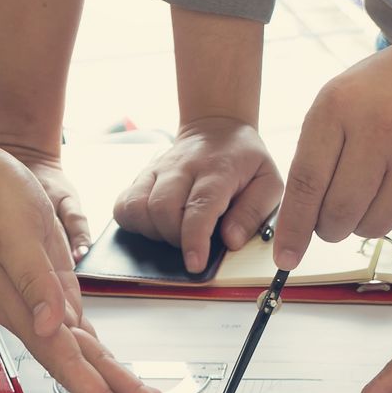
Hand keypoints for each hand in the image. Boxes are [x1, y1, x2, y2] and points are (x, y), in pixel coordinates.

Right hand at [0, 149, 169, 392]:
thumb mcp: (16, 235)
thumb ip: (33, 282)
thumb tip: (50, 325)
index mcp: (23, 309)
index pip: (65, 361)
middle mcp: (35, 317)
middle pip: (83, 368)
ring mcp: (45, 309)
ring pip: (88, 356)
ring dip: (118, 383)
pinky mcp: (55, 295)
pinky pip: (84, 337)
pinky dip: (105, 358)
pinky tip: (120, 375)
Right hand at [112, 119, 283, 273]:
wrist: (217, 128)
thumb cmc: (243, 160)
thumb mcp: (268, 182)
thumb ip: (253, 212)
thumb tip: (231, 241)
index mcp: (217, 169)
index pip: (200, 205)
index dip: (194, 238)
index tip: (195, 264)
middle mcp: (182, 167)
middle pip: (162, 208)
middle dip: (174, 238)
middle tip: (192, 243)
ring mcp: (158, 169)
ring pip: (137, 207)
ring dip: (153, 232)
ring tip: (174, 233)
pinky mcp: (142, 175)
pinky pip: (123, 204)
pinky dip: (133, 222)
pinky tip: (154, 225)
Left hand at [272, 32, 391, 267]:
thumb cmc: (386, 90)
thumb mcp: (338, 101)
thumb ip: (313, 157)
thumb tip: (299, 226)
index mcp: (341, 107)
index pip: (308, 183)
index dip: (294, 227)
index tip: (285, 257)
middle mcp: (383, 130)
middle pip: (340, 213)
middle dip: (329, 227)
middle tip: (332, 216)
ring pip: (373, 227)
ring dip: (362, 222)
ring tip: (370, 191)